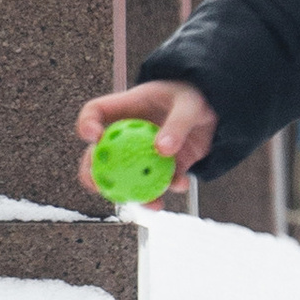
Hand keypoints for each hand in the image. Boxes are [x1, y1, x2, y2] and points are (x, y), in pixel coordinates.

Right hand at [73, 78, 217, 197]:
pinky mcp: (160, 168)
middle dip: (93, 174)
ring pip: (124, 177)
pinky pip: (156, 183)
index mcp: (126, 108)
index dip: (86, 124)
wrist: (213, 111)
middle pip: (99, 155)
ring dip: (131, 193)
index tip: (93, 136)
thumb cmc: (193, 98)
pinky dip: (166, 189)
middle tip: (99, 185)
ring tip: (146, 201)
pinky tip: (179, 185)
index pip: (95, 112)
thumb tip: (162, 149)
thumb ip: (177, 124)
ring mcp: (141, 154)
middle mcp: (127, 134)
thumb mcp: (189, 104)